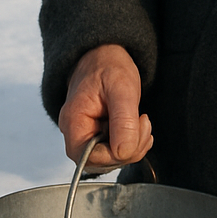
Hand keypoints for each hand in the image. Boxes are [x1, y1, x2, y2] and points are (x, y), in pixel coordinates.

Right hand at [58, 44, 152, 170]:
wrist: (104, 55)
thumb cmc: (108, 67)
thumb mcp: (121, 88)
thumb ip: (123, 120)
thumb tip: (124, 152)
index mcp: (73, 123)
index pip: (90, 158)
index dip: (117, 152)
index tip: (136, 130)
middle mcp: (76, 135)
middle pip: (102, 162)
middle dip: (129, 148)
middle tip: (143, 122)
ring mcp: (86, 136)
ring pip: (111, 159)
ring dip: (133, 145)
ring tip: (141, 120)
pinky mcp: (98, 136)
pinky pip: (115, 151)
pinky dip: (132, 143)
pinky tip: (138, 127)